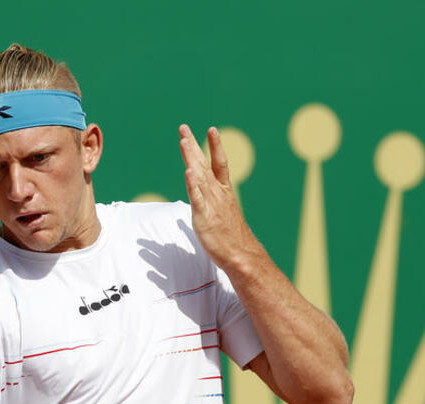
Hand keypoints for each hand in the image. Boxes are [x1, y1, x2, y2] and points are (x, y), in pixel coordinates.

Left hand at [178, 124, 255, 270]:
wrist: (241, 254)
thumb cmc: (229, 237)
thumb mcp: (218, 215)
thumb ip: (208, 204)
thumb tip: (199, 200)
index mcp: (223, 191)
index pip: (219, 163)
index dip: (215, 146)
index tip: (212, 129)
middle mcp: (218, 193)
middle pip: (204, 164)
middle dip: (193, 145)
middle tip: (183, 128)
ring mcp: (212, 204)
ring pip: (199, 176)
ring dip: (191, 158)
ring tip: (184, 141)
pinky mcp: (205, 217)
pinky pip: (197, 198)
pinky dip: (192, 185)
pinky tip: (188, 172)